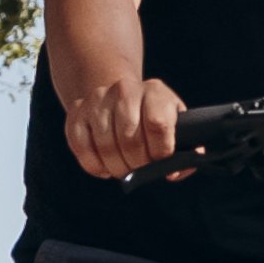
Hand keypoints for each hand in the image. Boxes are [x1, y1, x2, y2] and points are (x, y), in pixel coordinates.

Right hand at [61, 65, 186, 180]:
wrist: (121, 95)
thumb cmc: (154, 117)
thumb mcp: (176, 124)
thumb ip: (186, 148)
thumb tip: (174, 173)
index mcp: (155, 91)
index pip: (158, 125)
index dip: (160, 152)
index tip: (161, 161)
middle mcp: (125, 90)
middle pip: (129, 139)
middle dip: (137, 165)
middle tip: (140, 170)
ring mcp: (98, 99)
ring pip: (105, 146)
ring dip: (117, 168)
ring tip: (124, 170)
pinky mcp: (77, 112)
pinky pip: (81, 147)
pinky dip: (94, 165)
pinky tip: (105, 167)